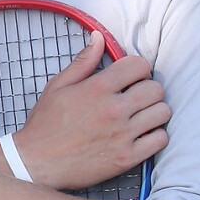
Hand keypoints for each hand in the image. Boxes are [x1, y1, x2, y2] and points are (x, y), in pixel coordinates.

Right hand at [12, 37, 169, 189]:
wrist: (36, 162)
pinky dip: (155, 136)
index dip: (137, 70)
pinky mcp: (127, 157)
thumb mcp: (57, 87)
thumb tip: (99, 37)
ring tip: (140, 117)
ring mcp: (122, 134)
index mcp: (97, 88)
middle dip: (147, 90)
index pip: (139, 66)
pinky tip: (141, 135)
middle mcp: (114, 109)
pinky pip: (160, 139)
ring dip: (154, 112)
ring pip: (162, 113)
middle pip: (156, 89)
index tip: (130, 79)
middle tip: (135, 99)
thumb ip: (83, 62)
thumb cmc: (45, 125)